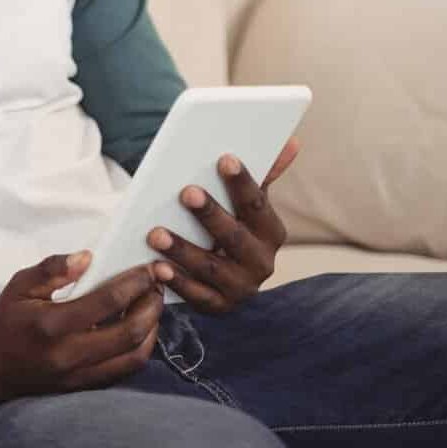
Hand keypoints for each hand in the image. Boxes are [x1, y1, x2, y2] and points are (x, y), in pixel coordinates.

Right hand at [0, 252, 164, 398]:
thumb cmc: (6, 319)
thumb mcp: (20, 285)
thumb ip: (52, 269)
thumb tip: (87, 257)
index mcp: (52, 325)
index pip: (107, 301)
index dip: (135, 283)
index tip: (148, 269)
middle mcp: (69, 354)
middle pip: (130, 332)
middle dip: (152, 306)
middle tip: (157, 286)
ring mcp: (79, 375)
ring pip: (134, 356)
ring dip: (152, 329)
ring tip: (152, 306)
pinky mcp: (85, 386)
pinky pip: (124, 370)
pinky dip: (140, 348)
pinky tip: (140, 330)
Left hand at [148, 137, 298, 315]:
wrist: (225, 282)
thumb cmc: (231, 230)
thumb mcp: (246, 207)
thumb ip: (262, 176)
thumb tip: (291, 141)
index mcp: (271, 232)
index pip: (257, 204)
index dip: (242, 182)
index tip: (224, 159)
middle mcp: (262, 262)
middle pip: (234, 236)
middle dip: (210, 214)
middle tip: (186, 192)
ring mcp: (241, 287)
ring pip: (210, 267)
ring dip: (183, 249)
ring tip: (155, 233)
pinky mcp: (217, 306)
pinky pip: (195, 295)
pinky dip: (176, 282)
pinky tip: (156, 268)